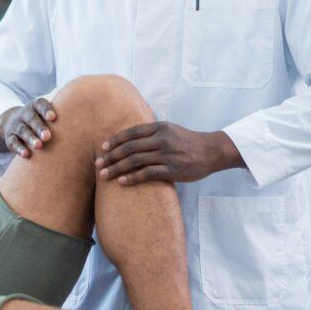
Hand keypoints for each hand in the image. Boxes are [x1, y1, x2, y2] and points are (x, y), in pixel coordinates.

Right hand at [0, 98, 57, 157]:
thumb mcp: (44, 115)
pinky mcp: (9, 137)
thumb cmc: (39, 121)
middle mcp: (24, 114)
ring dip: (30, 138)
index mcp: (35, 106)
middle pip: (31, 118)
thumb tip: (82, 124)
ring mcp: (15, 125)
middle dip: (39, 127)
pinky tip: (26, 154)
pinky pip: (12, 142)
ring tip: (39, 146)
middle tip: (47, 137)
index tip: (53, 118)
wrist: (13, 122)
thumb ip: (56, 119)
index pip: (40, 104)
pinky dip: (19, 148)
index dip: (45, 110)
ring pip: (22, 130)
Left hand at [94, 123, 239, 185]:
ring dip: (117, 168)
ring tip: (104, 174)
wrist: (213, 151)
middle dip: (111, 156)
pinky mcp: (172, 170)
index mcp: (159, 127)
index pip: (131, 133)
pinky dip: (132, 178)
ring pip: (135, 161)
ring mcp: (167, 154)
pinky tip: (121, 182)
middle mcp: (161, 139)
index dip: (115, 140)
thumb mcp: (170, 130)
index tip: (103, 148)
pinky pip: (147, 174)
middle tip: (97, 164)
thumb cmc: (188, 141)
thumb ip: (151, 133)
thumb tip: (128, 139)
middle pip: (129, 147)